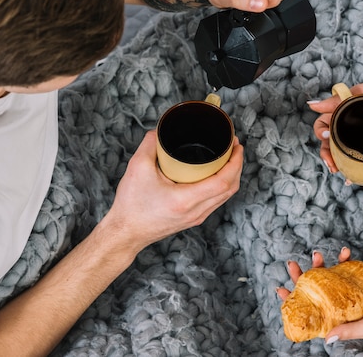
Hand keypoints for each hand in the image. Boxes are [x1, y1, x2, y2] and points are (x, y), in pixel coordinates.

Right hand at [105, 130, 243, 253]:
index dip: (235, 162)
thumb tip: (160, 130)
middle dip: (237, 165)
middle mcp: (196, 211)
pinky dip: (223, 186)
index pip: (223, 181)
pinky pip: (217, 201)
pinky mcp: (194, 219)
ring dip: (232, 176)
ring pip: (226, 196)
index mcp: (185, 200)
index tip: (236, 145)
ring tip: (229, 157)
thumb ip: (149, 144)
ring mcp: (197, 217)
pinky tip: (218, 174)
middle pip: (230, 188)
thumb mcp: (137, 168)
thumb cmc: (131, 205)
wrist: (125, 232)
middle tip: (235, 146)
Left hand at [277, 248, 362, 344]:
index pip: (308, 309)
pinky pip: (347, 267)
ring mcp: (347, 291)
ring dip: (321, 264)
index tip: (280, 289)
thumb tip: (328, 338)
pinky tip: (344, 252)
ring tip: (317, 254)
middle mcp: (338, 304)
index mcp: (336, 318)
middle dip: (302, 276)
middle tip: (292, 264)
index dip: (293, 300)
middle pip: (314, 289)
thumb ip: (349, 331)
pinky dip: (344, 258)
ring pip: (327, 275)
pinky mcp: (359, 280)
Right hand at [308, 72, 362, 172]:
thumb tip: (311, 105)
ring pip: (342, 153)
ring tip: (337, 171)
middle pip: (330, 144)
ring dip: (337, 164)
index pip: (322, 125)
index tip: (326, 137)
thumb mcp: (359, 94)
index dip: (320, 133)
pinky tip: (350, 180)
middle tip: (331, 164)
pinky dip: (354, 171)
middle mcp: (348, 126)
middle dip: (326, 155)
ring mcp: (361, 138)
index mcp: (341, 112)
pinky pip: (360, 160)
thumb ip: (335, 102)